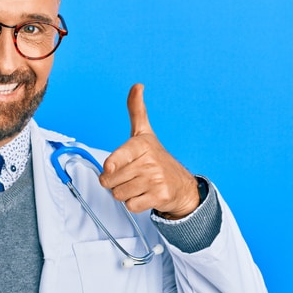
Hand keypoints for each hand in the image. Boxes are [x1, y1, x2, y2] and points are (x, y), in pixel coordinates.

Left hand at [98, 84, 200, 219]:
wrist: (182, 184)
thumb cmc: (157, 158)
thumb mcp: (145, 132)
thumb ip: (136, 110)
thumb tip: (137, 86)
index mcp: (141, 144)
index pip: (113, 160)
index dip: (111, 166)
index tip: (113, 166)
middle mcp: (149, 161)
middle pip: (110, 181)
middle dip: (116, 182)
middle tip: (131, 176)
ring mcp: (155, 179)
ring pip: (119, 194)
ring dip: (125, 193)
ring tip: (138, 185)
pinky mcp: (159, 196)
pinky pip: (131, 206)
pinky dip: (135, 204)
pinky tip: (145, 195)